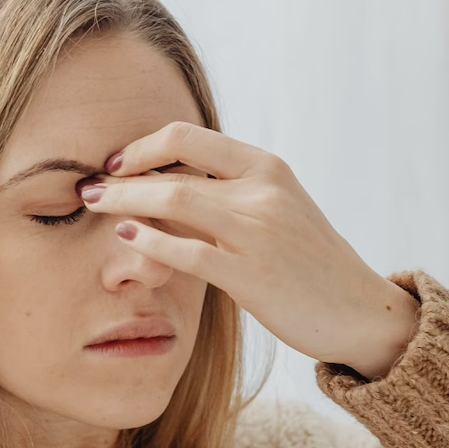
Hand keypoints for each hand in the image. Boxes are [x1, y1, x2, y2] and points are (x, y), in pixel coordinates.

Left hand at [78, 122, 418, 378]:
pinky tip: (126, 238)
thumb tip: (170, 184)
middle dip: (121, 176)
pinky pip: (188, 251)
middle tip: (88, 186)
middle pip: (174, 167)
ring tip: (94, 205)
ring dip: (125, 201)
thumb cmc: (311, 264)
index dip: (143, 146)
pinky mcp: (252, 275)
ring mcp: (258, 232)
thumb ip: (232, 194)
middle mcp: (262, 191)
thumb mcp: (279, 211)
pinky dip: (150, 240)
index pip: (189, 136)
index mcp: (267, 168)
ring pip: (174, 200)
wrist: (360, 311)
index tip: (117, 163)